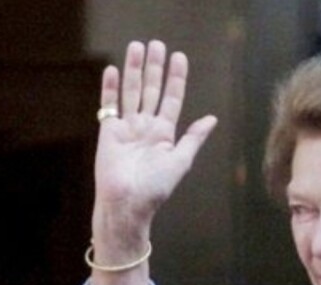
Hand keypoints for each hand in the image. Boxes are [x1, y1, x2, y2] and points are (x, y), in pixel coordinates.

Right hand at [93, 40, 217, 240]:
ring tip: (136, 46)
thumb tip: (211, 118)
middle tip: (156, 44)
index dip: (175, 78)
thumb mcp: (180, 161)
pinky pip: (109, 105)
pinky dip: (110, 88)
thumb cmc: (155, 189)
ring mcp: (126, 128)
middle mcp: (145, 127)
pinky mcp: (108, 132)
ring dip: (134, 70)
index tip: (179, 57)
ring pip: (131, 92)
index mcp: (164, 133)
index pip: (171, 98)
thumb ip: (193, 138)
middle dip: (154, 67)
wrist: (127, 205)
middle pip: (151, 90)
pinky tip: (113, 70)